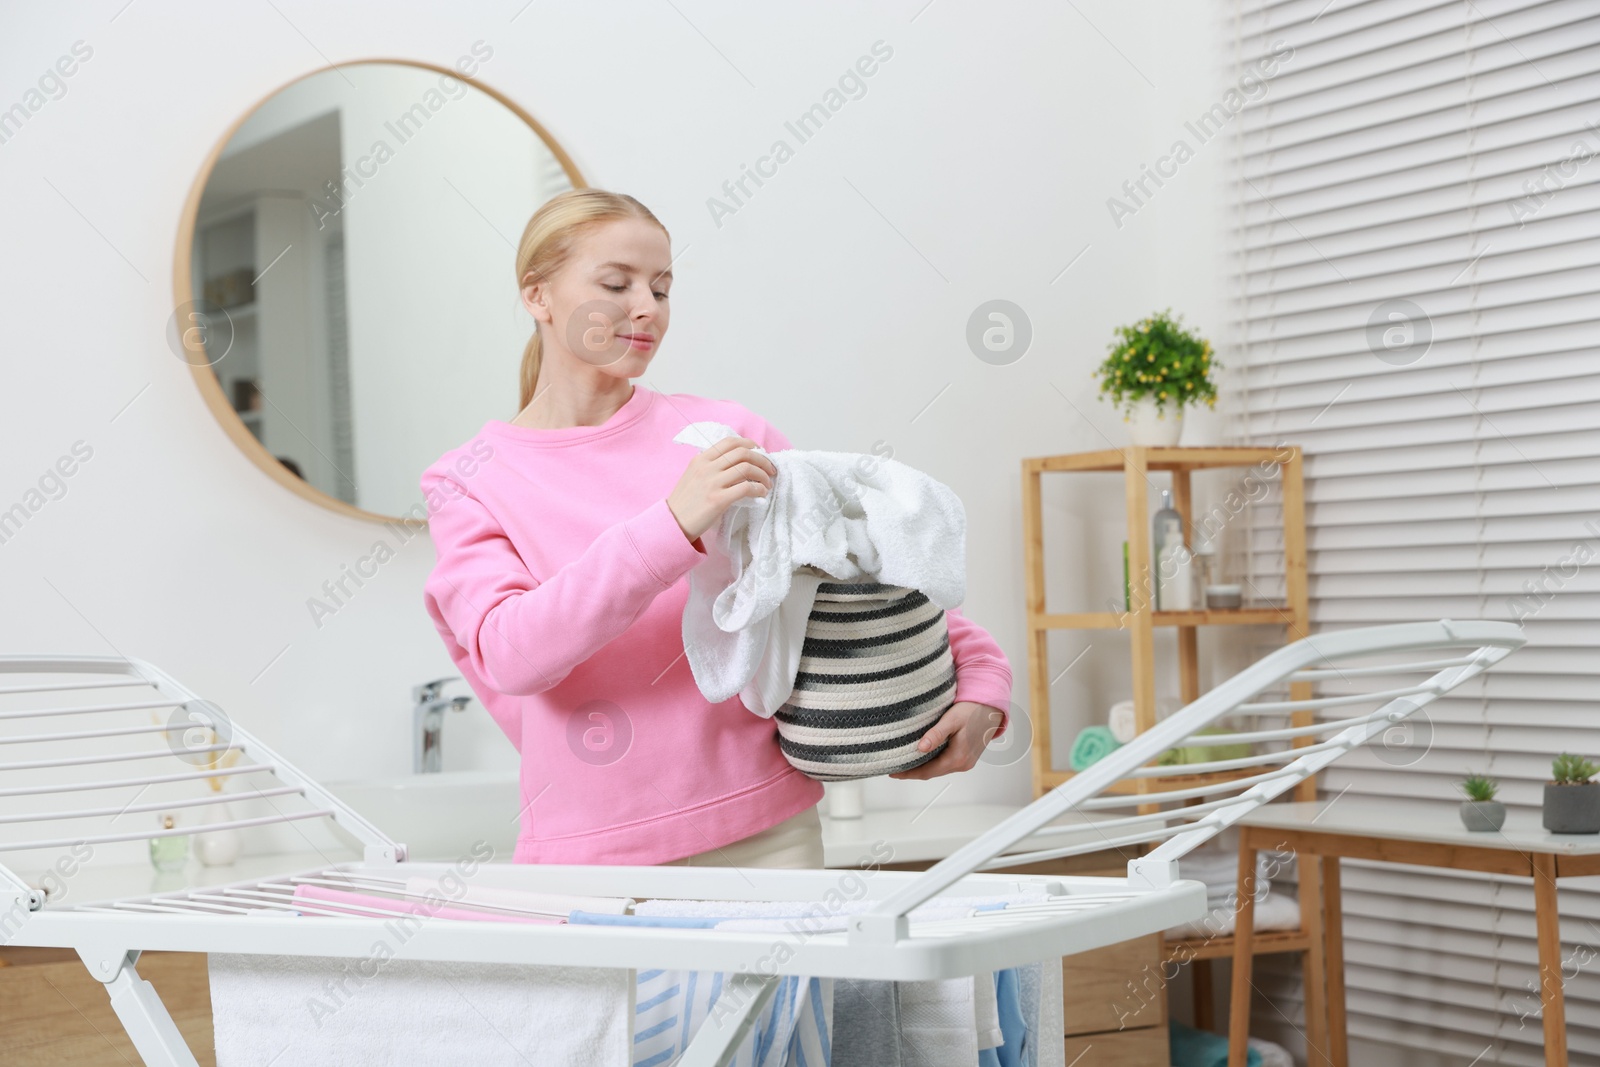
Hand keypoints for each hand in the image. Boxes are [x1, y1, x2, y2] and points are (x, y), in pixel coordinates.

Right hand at [666, 435, 777, 540]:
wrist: (673, 522)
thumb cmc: (685, 502)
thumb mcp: (693, 475)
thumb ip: (711, 466)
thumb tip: (737, 463)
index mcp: (701, 459)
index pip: (730, 442)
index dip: (750, 444)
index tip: (760, 453)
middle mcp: (707, 467)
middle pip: (743, 453)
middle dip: (762, 459)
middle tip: (770, 469)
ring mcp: (712, 483)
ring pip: (747, 468)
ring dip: (763, 475)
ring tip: (767, 484)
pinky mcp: (718, 500)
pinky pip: (746, 488)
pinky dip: (759, 489)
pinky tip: (761, 493)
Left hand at [888, 701, 1006, 779]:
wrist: (990, 707)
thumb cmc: (972, 710)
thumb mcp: (952, 720)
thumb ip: (936, 735)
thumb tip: (920, 749)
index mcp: (958, 758)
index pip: (928, 772)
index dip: (909, 774)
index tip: (893, 773)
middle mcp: (963, 764)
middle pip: (932, 772)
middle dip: (913, 772)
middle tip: (895, 768)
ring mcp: (966, 762)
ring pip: (939, 768)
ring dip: (922, 767)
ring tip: (905, 762)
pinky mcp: (966, 756)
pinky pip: (945, 763)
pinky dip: (932, 762)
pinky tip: (922, 756)